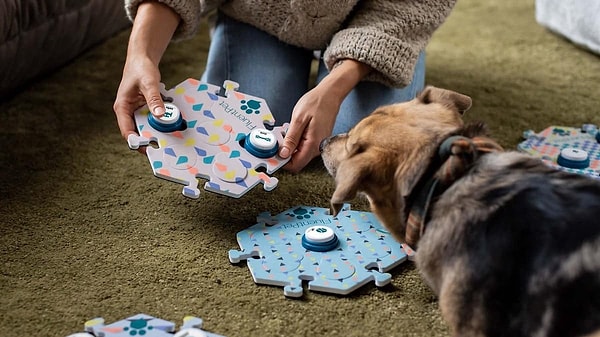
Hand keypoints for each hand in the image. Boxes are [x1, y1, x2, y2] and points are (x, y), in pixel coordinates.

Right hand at [112, 1, 179, 148]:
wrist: (143, 59)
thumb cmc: (141, 69)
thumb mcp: (148, 83)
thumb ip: (154, 99)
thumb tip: (160, 115)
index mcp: (122, 108)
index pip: (126, 130)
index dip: (136, 141)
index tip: (147, 148)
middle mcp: (128, 112)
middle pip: (137, 132)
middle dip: (149, 140)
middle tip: (163, 148)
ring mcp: (137, 111)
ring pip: (146, 127)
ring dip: (157, 133)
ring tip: (170, 141)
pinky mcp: (146, 109)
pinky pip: (153, 120)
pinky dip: (161, 123)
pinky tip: (172, 127)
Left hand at [280, 85, 340, 172]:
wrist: (330, 95)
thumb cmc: (316, 103)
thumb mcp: (298, 119)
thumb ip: (291, 139)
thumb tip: (283, 154)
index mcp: (313, 144)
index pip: (296, 165)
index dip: (282, 162)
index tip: (273, 154)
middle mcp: (317, 148)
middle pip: (297, 160)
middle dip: (285, 152)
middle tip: (278, 137)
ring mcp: (318, 145)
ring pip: (299, 153)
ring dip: (289, 145)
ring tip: (287, 130)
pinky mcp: (317, 141)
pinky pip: (303, 146)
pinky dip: (295, 140)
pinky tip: (293, 129)